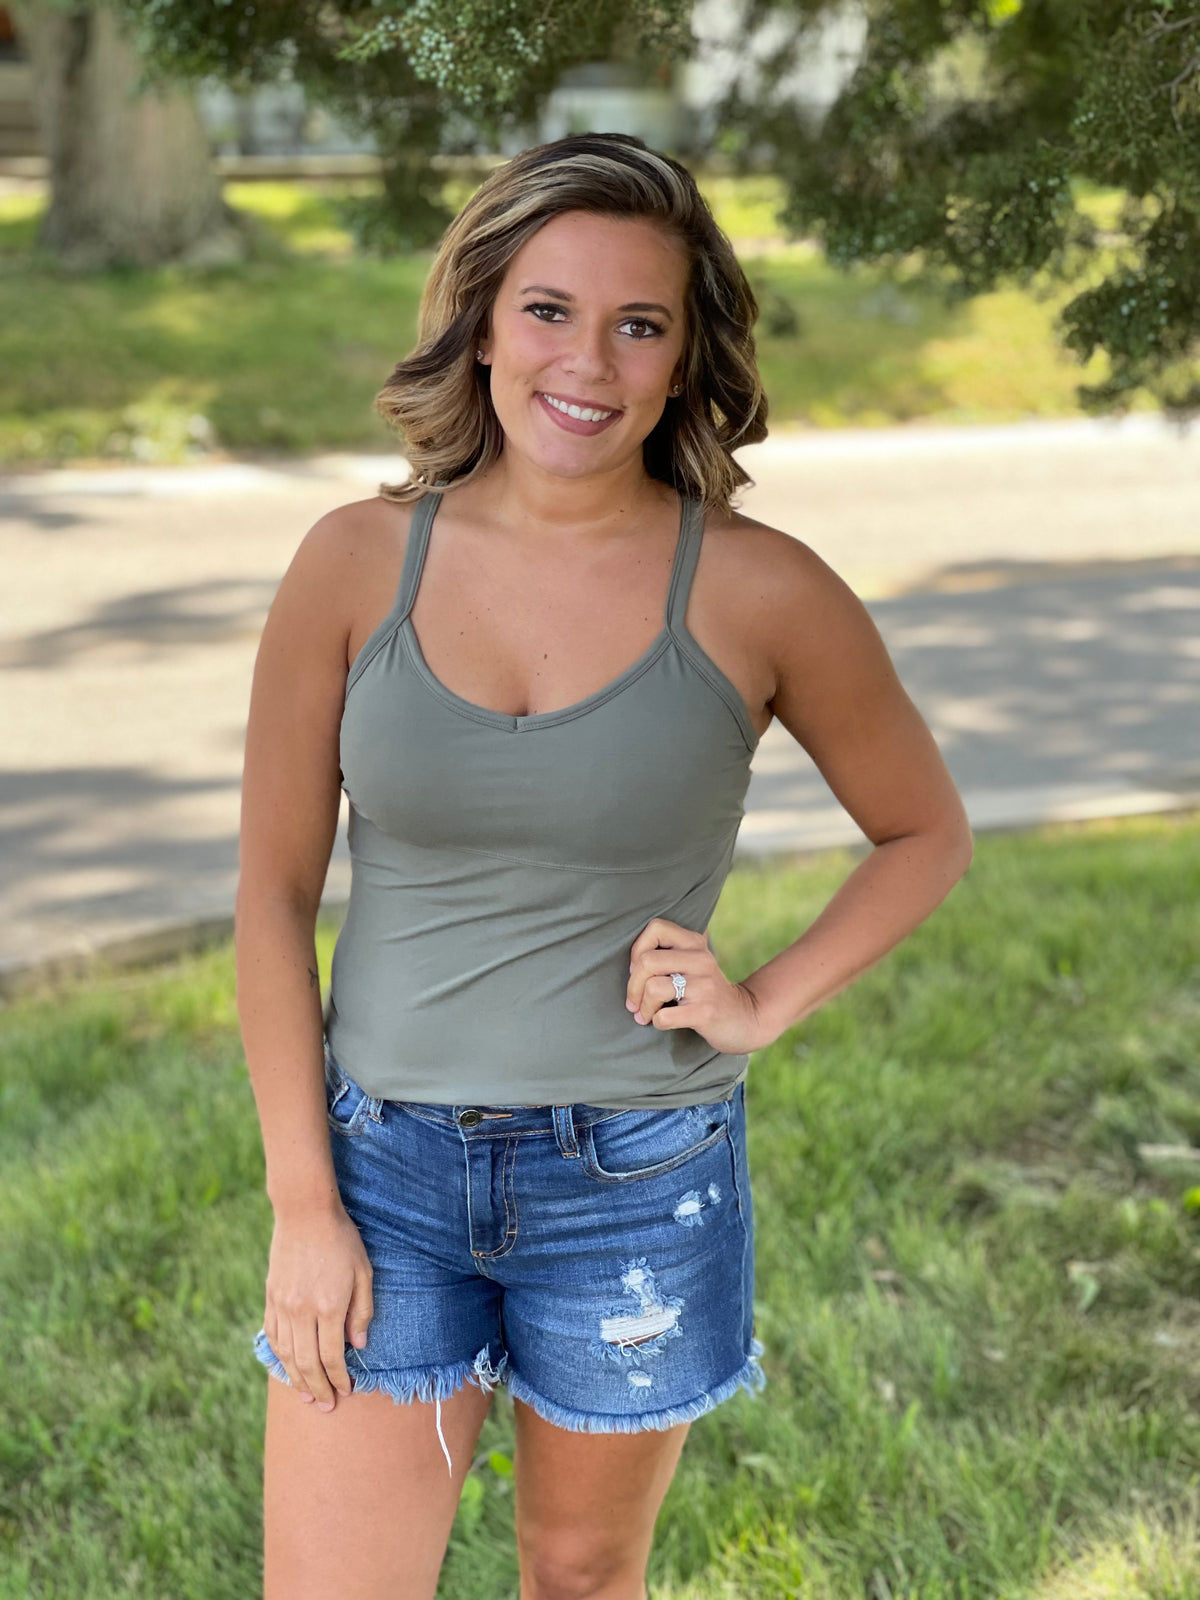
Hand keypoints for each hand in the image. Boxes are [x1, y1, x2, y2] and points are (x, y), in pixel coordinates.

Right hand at [263, 1204, 373, 1412]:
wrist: (305, 1213)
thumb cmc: (341, 1240)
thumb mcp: (364, 1272)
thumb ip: (361, 1311)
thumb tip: (357, 1346)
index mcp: (328, 1306)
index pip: (331, 1357)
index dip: (338, 1378)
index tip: (345, 1391)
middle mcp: (301, 1311)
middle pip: (307, 1363)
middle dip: (317, 1388)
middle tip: (325, 1406)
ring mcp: (282, 1305)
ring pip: (286, 1354)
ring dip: (296, 1378)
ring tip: (306, 1395)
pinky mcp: (271, 1297)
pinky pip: (272, 1335)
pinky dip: (279, 1356)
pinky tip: (287, 1366)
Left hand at [625, 916, 769, 1054]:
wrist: (743, 1019)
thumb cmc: (704, 991)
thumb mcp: (692, 963)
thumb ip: (667, 952)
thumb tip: (629, 960)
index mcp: (695, 943)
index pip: (655, 928)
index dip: (637, 950)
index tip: (638, 970)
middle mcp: (701, 959)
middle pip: (646, 961)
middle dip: (632, 986)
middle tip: (633, 1002)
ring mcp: (704, 986)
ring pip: (653, 988)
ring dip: (643, 1007)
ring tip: (645, 1014)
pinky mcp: (705, 1012)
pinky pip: (664, 1016)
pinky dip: (656, 1022)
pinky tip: (662, 1022)